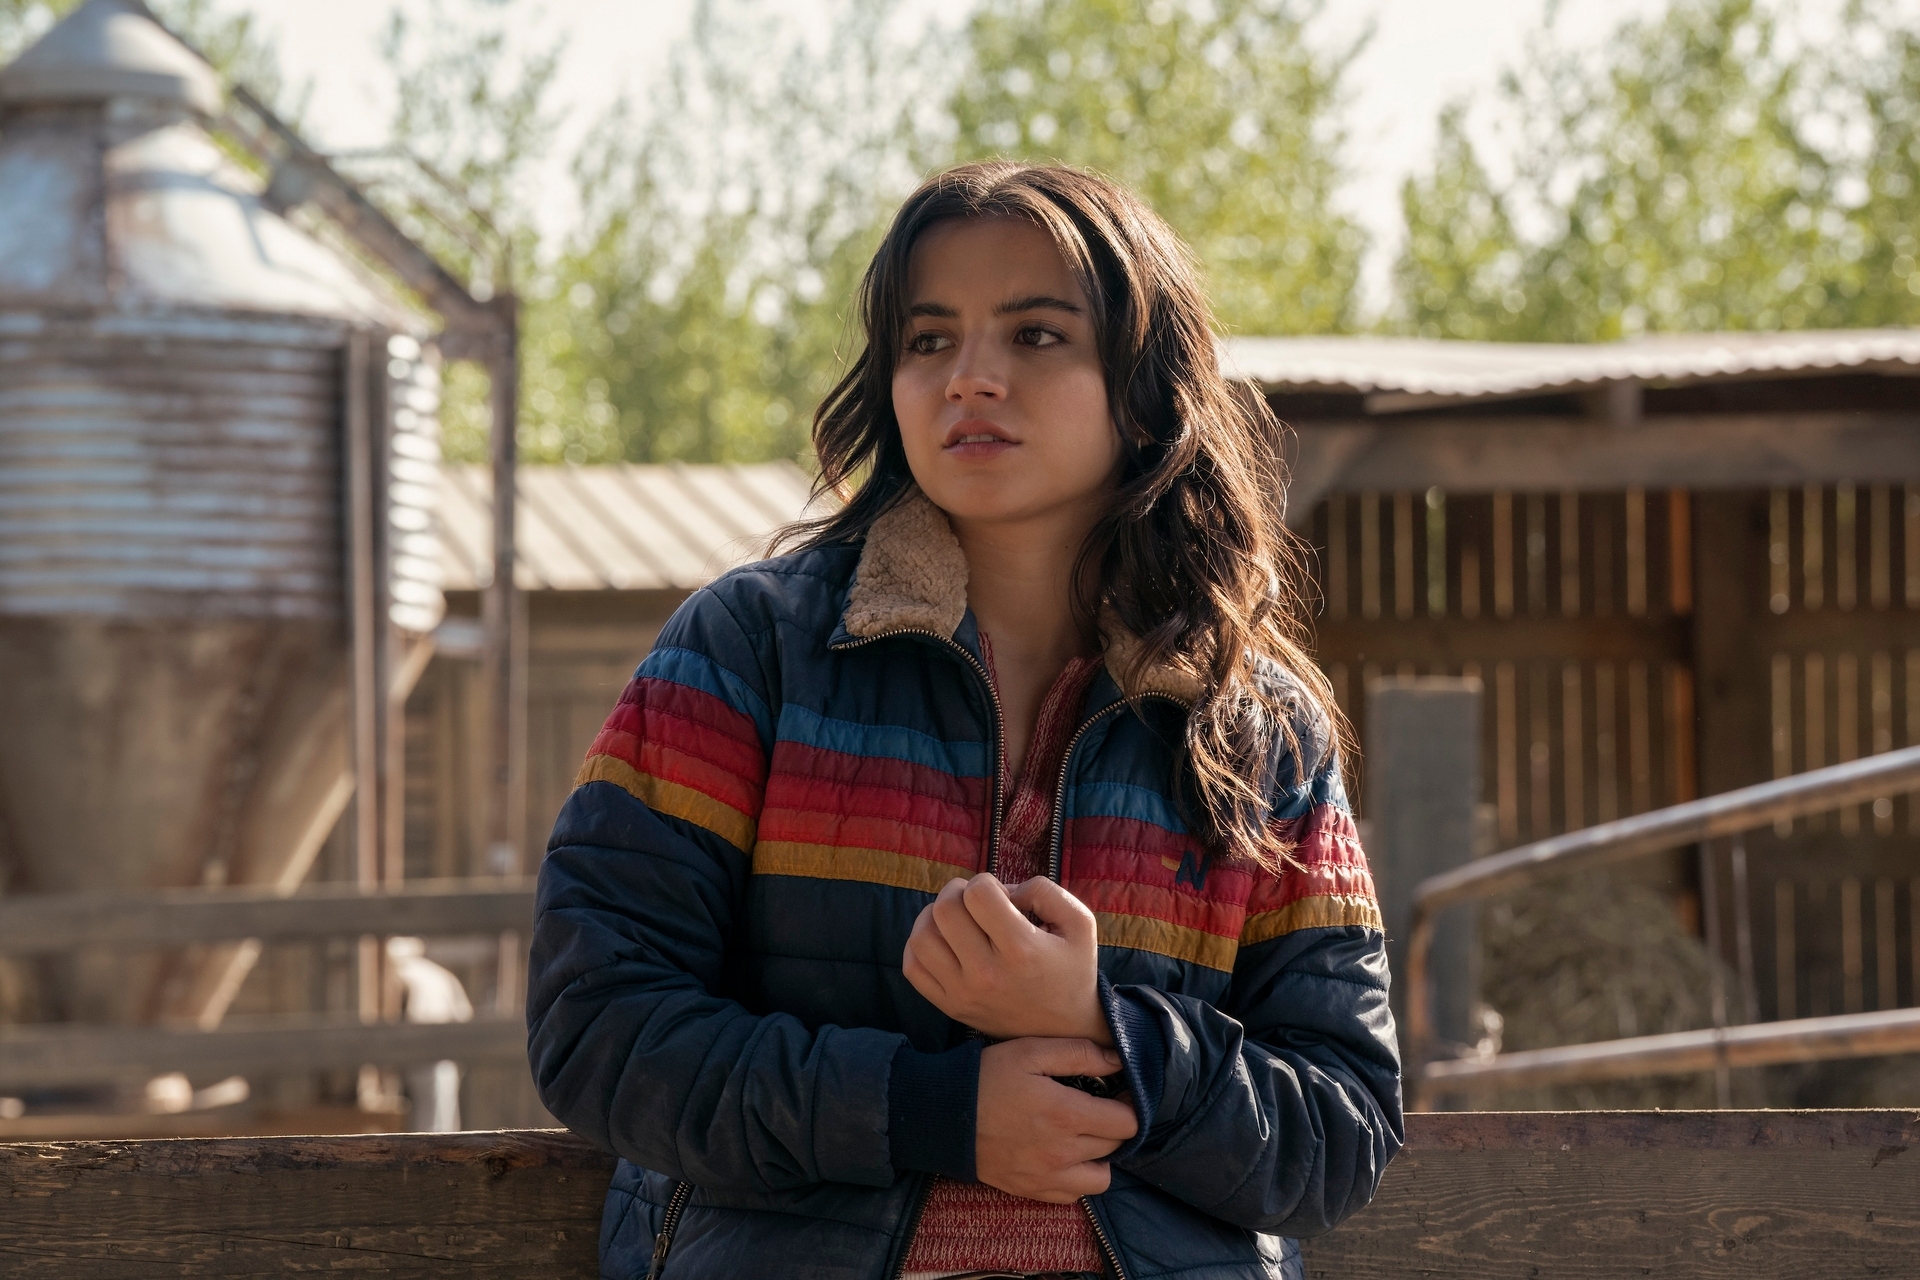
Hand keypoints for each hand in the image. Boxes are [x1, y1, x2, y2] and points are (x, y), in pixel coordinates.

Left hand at [902, 874, 1108, 1043]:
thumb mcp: (1080, 923)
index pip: (977, 894)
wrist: (1065, 1030)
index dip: (985, 882)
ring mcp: (963, 993)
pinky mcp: (950, 1006)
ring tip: (957, 919)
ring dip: (934, 917)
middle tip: (976, 902)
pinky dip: (920, 945)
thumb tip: (1003, 889)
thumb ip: (1044, 891)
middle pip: (944, 909)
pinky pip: (913, 967)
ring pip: (921, 936)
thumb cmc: (1073, 970)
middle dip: (957, 892)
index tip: (1000, 896)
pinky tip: (944, 941)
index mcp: (1021, 949)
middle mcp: (987, 973)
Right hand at [976, 1038, 1137, 1201]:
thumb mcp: (1031, 1052)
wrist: (942, 1117)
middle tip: (1097, 1106)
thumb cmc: (987, 1077)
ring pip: (1101, 1178)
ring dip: (1100, 1157)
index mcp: (1067, 1115)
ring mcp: (1047, 1177)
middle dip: (1113, 1124)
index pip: (1127, 1122)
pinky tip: (1063, 1155)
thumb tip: (1119, 1060)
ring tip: (1082, 1135)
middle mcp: (1063, 1153)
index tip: (1117, 1092)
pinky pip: (1073, 1195)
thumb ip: (1079, 1053)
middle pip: (1115, 1146)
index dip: (1128, 1104)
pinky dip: (1076, 1178)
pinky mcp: (1032, 1191)